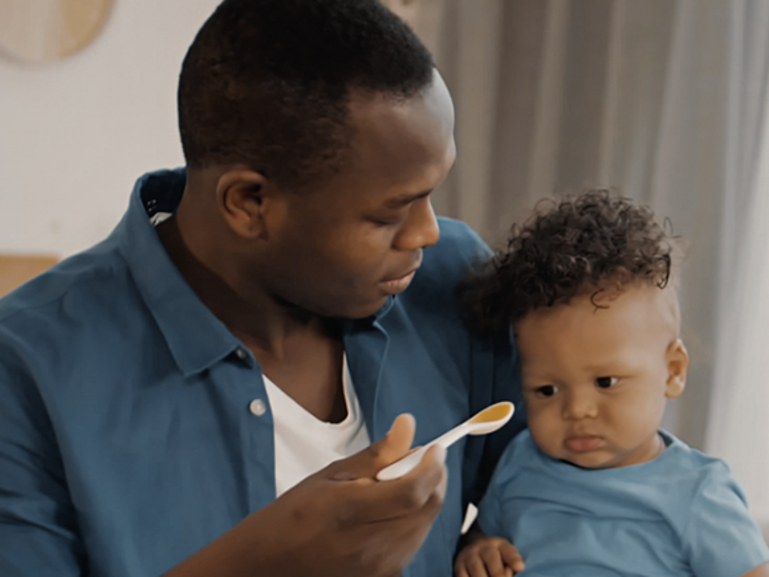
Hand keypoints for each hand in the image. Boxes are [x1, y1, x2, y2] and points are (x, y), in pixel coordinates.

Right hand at [166, 414, 446, 576]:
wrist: (271, 564)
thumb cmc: (295, 514)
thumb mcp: (332, 475)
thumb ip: (377, 454)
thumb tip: (408, 425)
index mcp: (351, 511)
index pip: (414, 491)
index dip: (432, 467)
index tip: (435, 448)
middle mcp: (370, 545)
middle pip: (427, 508)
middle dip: (432, 479)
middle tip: (419, 460)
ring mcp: (379, 568)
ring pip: (424, 526)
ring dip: (423, 500)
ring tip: (396, 487)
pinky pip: (413, 543)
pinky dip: (412, 521)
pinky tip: (390, 512)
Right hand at [455, 534, 524, 576]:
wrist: (472, 547)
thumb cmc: (496, 558)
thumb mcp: (506, 557)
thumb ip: (510, 565)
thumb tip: (507, 574)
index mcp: (499, 545)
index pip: (507, 550)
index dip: (513, 559)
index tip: (519, 568)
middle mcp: (483, 547)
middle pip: (491, 560)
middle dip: (498, 574)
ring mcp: (469, 556)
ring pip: (477, 571)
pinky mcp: (459, 567)